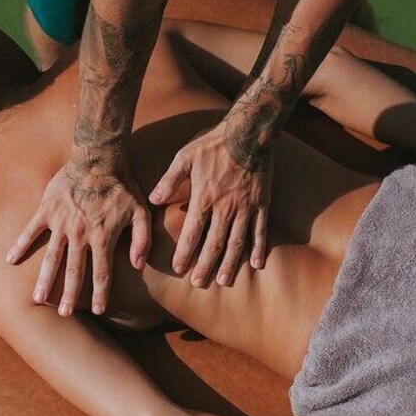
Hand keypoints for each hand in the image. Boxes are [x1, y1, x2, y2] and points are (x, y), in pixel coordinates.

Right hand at [6, 158, 150, 315]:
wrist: (98, 158)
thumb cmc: (122, 185)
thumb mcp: (141, 211)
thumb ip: (142, 239)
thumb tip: (138, 265)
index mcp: (103, 237)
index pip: (102, 273)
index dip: (100, 294)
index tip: (98, 311)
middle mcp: (80, 235)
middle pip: (74, 271)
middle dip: (69, 295)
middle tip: (63, 314)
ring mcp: (61, 224)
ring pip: (51, 257)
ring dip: (44, 279)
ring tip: (37, 298)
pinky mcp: (46, 211)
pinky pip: (30, 231)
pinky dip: (19, 245)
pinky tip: (9, 260)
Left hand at [149, 124, 271, 286]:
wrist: (248, 132)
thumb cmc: (213, 144)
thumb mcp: (184, 157)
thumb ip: (169, 180)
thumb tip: (153, 200)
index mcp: (204, 198)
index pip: (192, 233)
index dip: (185, 253)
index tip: (180, 269)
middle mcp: (225, 208)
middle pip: (214, 244)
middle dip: (206, 265)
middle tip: (200, 283)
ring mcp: (245, 207)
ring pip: (237, 242)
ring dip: (230, 264)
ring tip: (224, 281)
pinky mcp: (261, 204)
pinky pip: (260, 231)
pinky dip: (259, 248)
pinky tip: (257, 264)